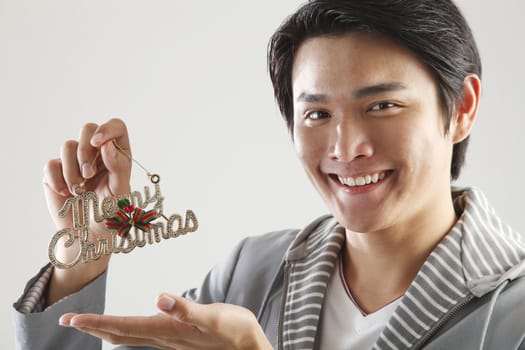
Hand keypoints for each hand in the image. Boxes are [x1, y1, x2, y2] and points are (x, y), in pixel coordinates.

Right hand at [43, 118, 131, 304]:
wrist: (88, 236)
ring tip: (79, 190)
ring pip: (67, 145)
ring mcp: (74, 162)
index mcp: (117, 154)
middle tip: (89, 174)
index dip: (107, 129)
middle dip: (86, 149)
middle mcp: (96, 154)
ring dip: (73, 169)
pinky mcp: (55, 173)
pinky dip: (58, 179)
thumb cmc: (110, 214)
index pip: (115, 126)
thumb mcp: (121, 191)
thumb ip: (118, 166)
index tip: (99, 143)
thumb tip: (106, 145)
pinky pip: (51, 164)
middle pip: (88, 128)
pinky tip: (66, 194)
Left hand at [59, 294, 272, 349]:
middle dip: (93, 327)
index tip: (72, 318)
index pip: (125, 327)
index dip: (97, 323)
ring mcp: (170, 341)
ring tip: (87, 324)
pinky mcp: (177, 338)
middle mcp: (165, 339)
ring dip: (105, 329)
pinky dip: (125, 330)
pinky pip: (142, 335)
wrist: (249, 347)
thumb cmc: (235, 330)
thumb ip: (187, 310)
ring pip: (129, 337)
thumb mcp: (215, 317)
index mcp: (169, 331)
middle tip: (67, 320)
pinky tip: (124, 328)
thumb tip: (159, 298)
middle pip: (120, 335)